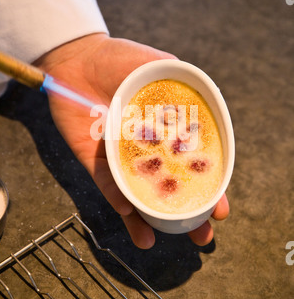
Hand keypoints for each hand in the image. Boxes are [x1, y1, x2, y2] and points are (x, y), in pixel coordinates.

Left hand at [35, 33, 228, 248]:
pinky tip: (129, 211)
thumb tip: (210, 105)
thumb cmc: (119, 59)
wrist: (78, 58)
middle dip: (183, 216)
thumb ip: (183, 86)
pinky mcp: (94, 160)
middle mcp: (147, 151)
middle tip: (200, 237)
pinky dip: (116, 197)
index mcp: (166, 134)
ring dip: (147, 220)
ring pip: (136, 196)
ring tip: (157, 241)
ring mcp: (121, 159)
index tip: (219, 209)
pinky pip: (106, 183)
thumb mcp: (159, 67)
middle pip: (168, 189)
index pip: (191, 168)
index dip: (207, 189)